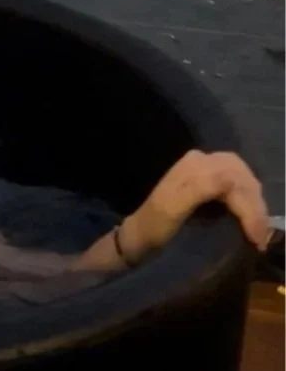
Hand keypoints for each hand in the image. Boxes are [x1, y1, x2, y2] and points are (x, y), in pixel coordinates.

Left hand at [122, 151, 268, 262]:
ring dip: (254, 203)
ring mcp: (203, 166)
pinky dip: (247, 198)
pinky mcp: (207, 176)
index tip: (256, 239)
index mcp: (192, 167)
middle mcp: (199, 160)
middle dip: (255, 206)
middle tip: (260, 236)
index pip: (234, 181)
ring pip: (244, 177)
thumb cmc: (154, 226)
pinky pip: (238, 180)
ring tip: (257, 229)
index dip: (250, 209)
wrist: (139, 233)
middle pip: (242, 177)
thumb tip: (229, 179)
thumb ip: (198, 190)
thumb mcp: (170, 210)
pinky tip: (249, 215)